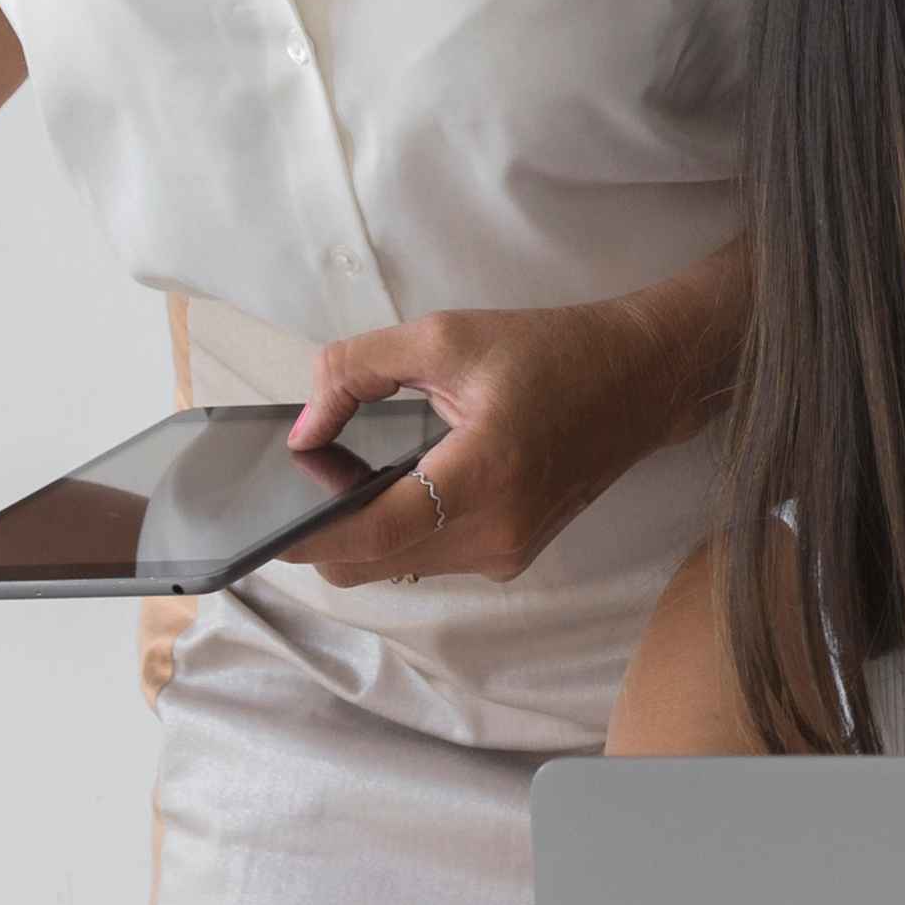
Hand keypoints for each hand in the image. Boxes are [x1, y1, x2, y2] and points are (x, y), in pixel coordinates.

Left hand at [281, 298, 681, 587]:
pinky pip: (431, 559)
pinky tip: (410, 485)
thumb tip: (303, 429)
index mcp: (482, 476)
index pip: (370, 535)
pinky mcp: (514, 556)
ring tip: (361, 477)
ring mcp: (508, 553)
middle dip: (325, 538)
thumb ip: (356, 371)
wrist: (640, 379)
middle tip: (308, 484)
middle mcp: (496, 532)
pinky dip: (403, 534)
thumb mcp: (444, 336)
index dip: (307, 537)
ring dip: (364, 537)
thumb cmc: (551, 352)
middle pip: (370, 566)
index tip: (264, 522)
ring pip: (397, 568)